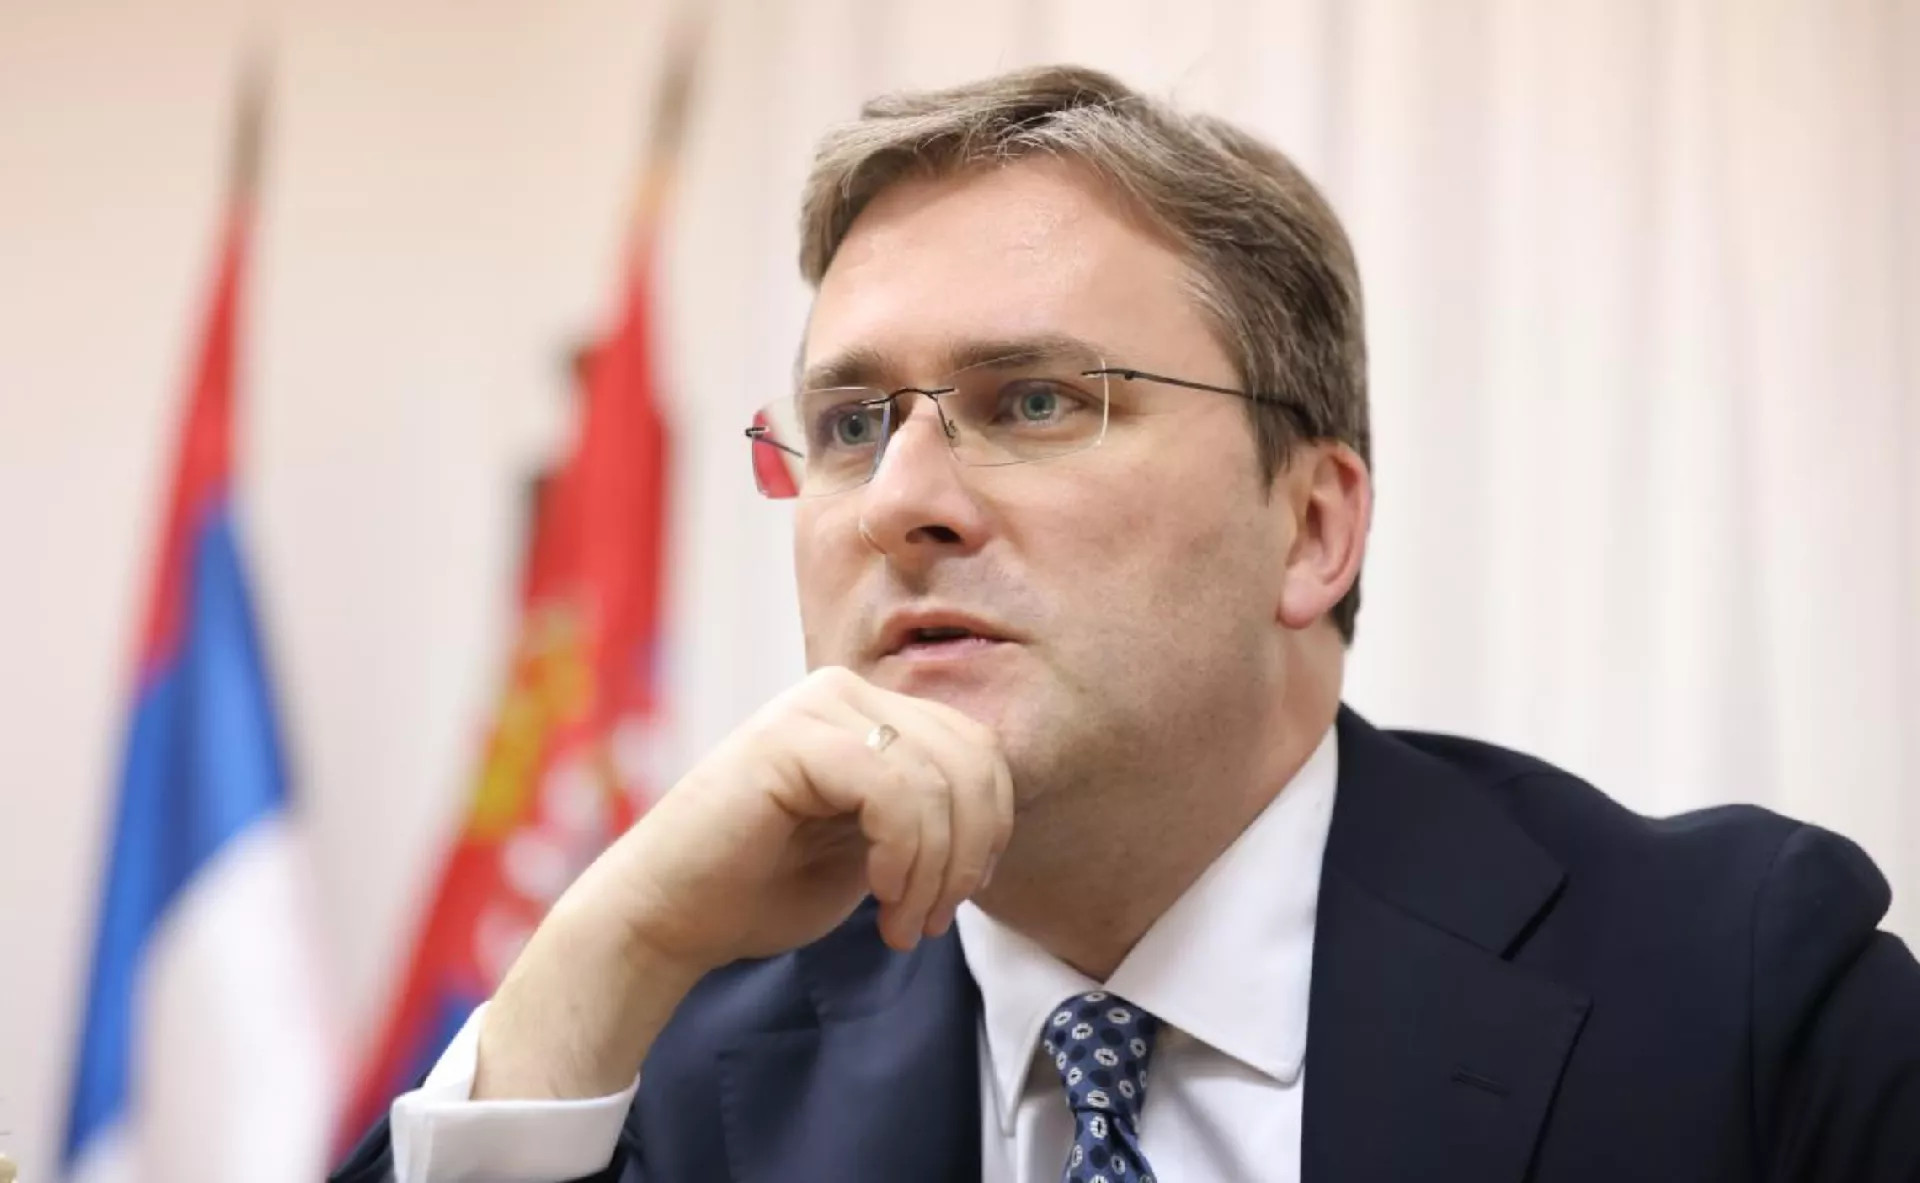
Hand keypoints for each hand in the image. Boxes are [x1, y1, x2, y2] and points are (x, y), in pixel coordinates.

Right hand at [600, 665, 1015, 960]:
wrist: (669, 917)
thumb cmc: (762, 887)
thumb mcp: (873, 846)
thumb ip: (926, 814)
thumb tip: (997, 811)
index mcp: (870, 710)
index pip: (979, 749)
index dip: (990, 829)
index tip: (955, 899)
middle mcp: (845, 692)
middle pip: (972, 759)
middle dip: (969, 855)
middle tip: (928, 921)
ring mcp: (815, 706)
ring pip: (939, 780)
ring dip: (935, 871)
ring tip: (902, 924)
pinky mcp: (790, 737)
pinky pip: (893, 791)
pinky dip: (904, 855)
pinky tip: (878, 895)